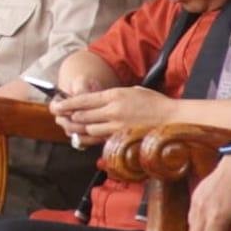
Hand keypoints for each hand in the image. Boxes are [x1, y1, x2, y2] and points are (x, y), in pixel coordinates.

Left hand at [49, 86, 174, 146]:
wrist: (174, 119)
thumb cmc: (154, 103)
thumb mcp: (131, 90)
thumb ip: (111, 96)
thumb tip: (94, 100)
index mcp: (114, 95)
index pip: (83, 100)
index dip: (67, 103)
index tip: (56, 105)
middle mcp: (113, 111)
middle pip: (82, 115)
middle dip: (67, 116)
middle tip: (57, 117)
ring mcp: (118, 127)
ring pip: (89, 129)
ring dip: (77, 128)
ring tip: (68, 126)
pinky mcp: (123, 139)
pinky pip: (101, 140)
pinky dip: (90, 138)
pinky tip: (84, 136)